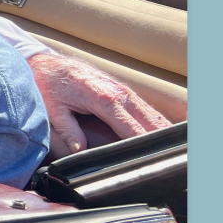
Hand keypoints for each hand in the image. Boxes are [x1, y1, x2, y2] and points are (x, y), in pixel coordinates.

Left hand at [26, 52, 170, 156]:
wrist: (46, 63)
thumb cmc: (48, 85)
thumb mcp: (53, 110)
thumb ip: (69, 130)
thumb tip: (81, 151)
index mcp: (102, 98)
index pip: (129, 127)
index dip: (142, 144)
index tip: (152, 159)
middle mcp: (118, 93)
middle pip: (148, 120)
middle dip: (161, 140)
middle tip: (173, 159)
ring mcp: (123, 91)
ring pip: (150, 114)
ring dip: (164, 131)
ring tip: (177, 150)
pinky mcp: (122, 91)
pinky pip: (145, 108)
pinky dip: (156, 121)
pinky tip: (166, 135)